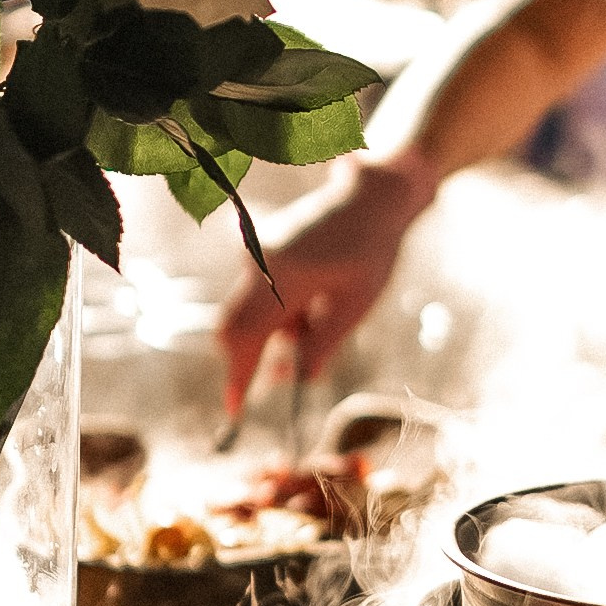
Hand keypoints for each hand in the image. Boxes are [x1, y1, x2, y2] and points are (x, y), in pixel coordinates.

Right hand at [217, 152, 439, 413]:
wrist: (370, 195)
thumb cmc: (371, 250)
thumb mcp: (354, 306)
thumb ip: (321, 345)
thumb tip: (294, 380)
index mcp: (282, 276)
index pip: (244, 337)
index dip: (237, 377)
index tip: (235, 410)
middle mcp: (258, 262)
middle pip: (235, 327)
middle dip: (254, 356)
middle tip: (287, 373)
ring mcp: (256, 252)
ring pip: (250, 313)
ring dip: (277, 331)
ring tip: (324, 315)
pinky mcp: (260, 248)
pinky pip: (258, 294)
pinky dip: (280, 311)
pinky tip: (316, 298)